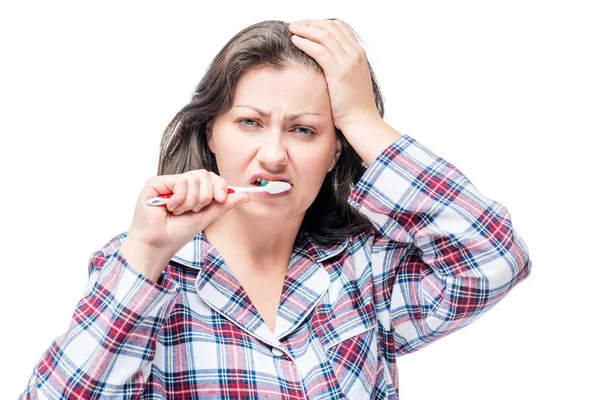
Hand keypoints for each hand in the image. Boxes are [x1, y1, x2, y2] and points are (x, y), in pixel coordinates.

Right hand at [120, 169, 249, 280]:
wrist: (159, 244)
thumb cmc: (178, 233)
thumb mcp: (206, 217)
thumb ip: (223, 204)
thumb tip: (244, 195)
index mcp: (191, 190)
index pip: (210, 177)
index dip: (219, 186)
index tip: (220, 199)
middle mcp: (179, 183)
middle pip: (204, 174)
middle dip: (205, 196)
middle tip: (195, 210)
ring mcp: (167, 182)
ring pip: (193, 179)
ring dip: (191, 201)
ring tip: (179, 212)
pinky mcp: (155, 183)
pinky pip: (180, 182)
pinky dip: (180, 199)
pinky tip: (170, 208)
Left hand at [288, 19, 379, 129]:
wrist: (361, 120)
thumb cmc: (353, 105)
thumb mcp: (351, 79)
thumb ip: (341, 65)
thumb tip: (324, 59)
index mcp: (359, 53)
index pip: (339, 27)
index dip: (320, 23)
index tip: (306, 25)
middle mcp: (355, 53)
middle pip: (331, 27)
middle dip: (311, 23)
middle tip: (295, 25)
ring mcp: (349, 61)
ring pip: (324, 35)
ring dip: (305, 29)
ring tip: (292, 29)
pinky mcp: (339, 72)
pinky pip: (319, 50)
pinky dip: (305, 42)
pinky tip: (295, 41)